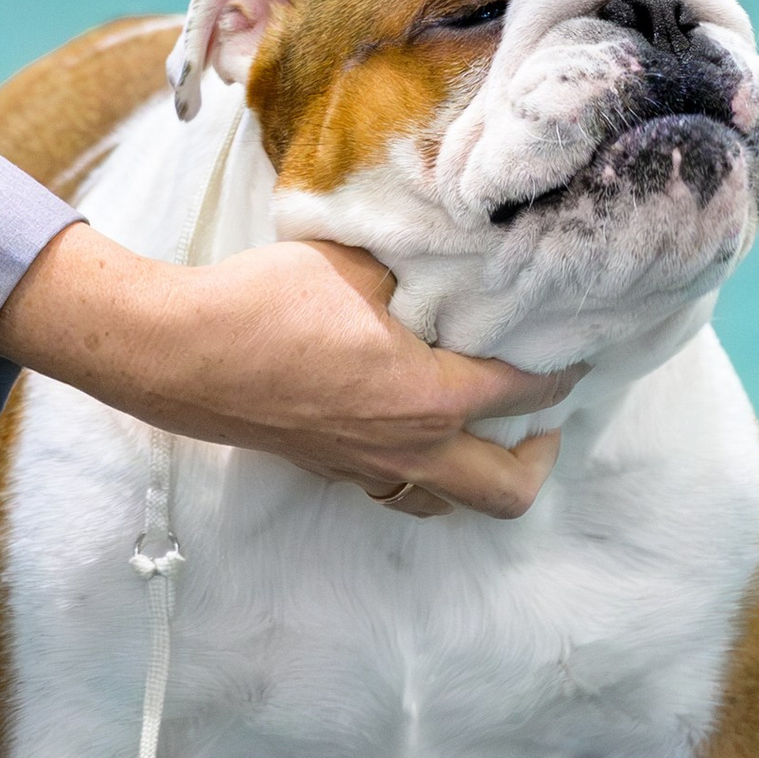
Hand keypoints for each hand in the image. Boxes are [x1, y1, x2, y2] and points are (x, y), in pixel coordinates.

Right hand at [0, 225, 575, 519]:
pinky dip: (424, 470)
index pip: (525, 394)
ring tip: (483, 429)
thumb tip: (450, 254)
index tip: (578, 348)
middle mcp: (407, 448)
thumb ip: (414, 267)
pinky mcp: (329, 469)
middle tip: (546, 421)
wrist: (180, 353)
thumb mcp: (354, 263)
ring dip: (478, 472)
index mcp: (428, 396)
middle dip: (540, 459)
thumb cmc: (263, 304)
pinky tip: (412, 424)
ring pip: (449, 503)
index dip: (563, 371)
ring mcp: (366, 468)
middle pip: (506, 490)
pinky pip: (399, 491)